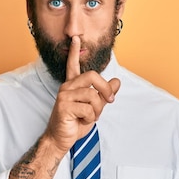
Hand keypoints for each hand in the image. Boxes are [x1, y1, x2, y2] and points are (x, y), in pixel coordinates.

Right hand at [44, 36, 120, 155]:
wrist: (61, 139)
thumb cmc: (75, 123)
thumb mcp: (94, 107)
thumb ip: (104, 94)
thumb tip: (117, 81)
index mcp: (73, 85)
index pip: (73, 65)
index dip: (74, 52)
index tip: (75, 39)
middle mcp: (67, 87)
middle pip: (92, 76)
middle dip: (105, 89)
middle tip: (110, 101)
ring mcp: (64, 96)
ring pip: (93, 95)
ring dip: (97, 110)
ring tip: (90, 117)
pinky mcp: (64, 106)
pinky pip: (88, 108)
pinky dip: (91, 118)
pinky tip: (82, 121)